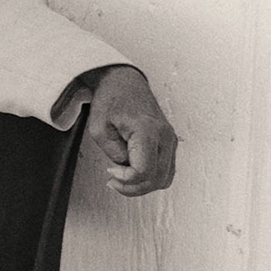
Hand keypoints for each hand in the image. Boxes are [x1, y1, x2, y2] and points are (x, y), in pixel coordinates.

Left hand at [82, 65, 177, 195]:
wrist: (125, 83)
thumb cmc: (111, 101)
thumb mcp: (99, 128)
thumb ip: (113, 152)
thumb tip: (127, 167)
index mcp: (148, 131)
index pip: (144, 171)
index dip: (125, 179)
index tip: (110, 171)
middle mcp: (165, 137)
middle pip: (156, 180)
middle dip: (132, 187)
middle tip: (112, 180)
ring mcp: (170, 141)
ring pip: (164, 179)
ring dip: (141, 185)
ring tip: (120, 176)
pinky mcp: (169, 144)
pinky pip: (165, 171)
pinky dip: (149, 178)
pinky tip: (132, 171)